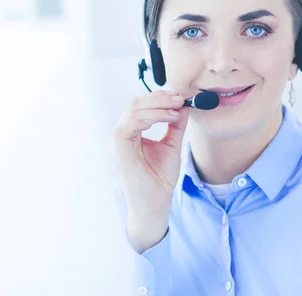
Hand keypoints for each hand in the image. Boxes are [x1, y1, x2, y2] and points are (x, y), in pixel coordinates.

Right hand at [113, 90, 187, 252]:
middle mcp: (121, 134)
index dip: (159, 98)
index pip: (140, 106)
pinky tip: (167, 118)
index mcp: (130, 133)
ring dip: (158, 106)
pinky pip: (130, 123)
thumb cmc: (159, 179)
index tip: (180, 97)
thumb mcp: (171, 146)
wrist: (155, 203)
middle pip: (135, 103)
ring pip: (133, 110)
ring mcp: (117, 140)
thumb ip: (175, 126)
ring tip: (176, 110)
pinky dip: (151, 117)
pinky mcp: (118, 147)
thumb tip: (184, 106)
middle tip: (180, 98)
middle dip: (159, 97)